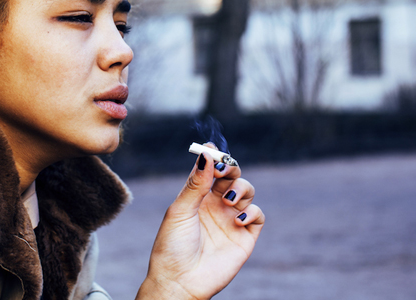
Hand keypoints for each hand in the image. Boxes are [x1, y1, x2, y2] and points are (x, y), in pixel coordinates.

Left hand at [136, 144, 264, 299]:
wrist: (180, 280)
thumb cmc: (173, 245)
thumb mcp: (180, 210)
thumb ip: (196, 184)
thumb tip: (206, 154)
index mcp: (196, 195)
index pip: (210, 169)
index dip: (214, 158)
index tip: (213, 150)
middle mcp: (215, 204)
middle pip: (232, 175)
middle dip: (230, 168)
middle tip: (223, 171)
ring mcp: (231, 218)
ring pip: (247, 190)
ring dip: (241, 188)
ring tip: (229, 201)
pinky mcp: (245, 236)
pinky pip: (257, 215)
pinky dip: (252, 211)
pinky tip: (237, 219)